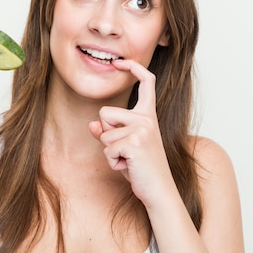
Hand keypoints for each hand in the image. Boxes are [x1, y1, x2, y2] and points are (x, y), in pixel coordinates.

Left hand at [88, 59, 176, 208]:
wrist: (159, 191)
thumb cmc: (142, 169)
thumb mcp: (124, 148)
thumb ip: (109, 133)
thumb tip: (92, 125)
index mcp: (149, 115)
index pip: (146, 82)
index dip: (133, 68)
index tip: (120, 62)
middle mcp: (147, 118)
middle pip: (105, 112)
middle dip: (107, 134)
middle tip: (126, 152)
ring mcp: (142, 130)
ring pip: (104, 133)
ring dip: (110, 152)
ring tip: (128, 161)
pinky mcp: (135, 143)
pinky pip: (107, 149)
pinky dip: (112, 162)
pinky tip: (128, 167)